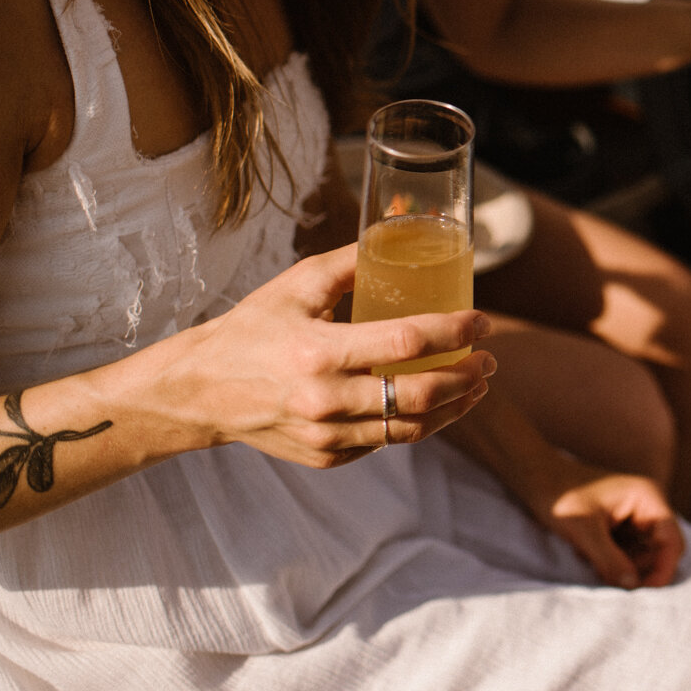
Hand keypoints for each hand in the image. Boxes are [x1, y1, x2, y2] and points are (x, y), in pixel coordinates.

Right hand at [145, 244, 493, 466]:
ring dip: (455, 407)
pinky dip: (418, 423)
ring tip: (477, 385)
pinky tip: (435, 403)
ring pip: (411, 428)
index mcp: (318, 352)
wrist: (199, 392)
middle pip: (420, 394)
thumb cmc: (253, 330)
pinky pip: (387, 442)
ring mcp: (327, 434)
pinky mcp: (328, 456)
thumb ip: (350, 263)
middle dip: (467, 377)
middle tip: (490, 360)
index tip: (482, 320)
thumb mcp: (295, 286)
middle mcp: (325, 400)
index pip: (407, 341)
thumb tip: (399, 233)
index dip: (455, 331)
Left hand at [524, 455, 685, 589]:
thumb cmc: (559, 496)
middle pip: (662, 549)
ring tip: (596, 564)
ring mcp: (635, 517)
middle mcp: (647, 506)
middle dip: (643, 569)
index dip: (664, 568)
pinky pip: (629, 553)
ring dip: (626, 567)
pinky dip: (615, 562)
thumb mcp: (584, 530)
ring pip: (645, 554)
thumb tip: (632, 587)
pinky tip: (591, 556)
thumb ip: (610, 559)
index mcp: (647, 497)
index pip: (671, 539)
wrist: (536, 480)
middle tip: (618, 585)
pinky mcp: (622, 527)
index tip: (646, 592)